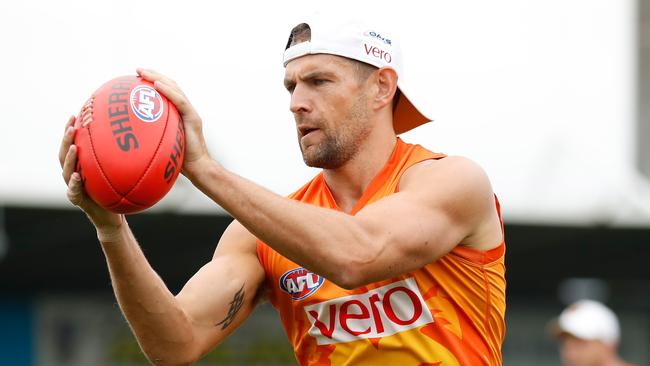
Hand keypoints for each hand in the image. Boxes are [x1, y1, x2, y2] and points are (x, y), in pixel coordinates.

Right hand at [59, 115, 122, 236]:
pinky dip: (73, 184)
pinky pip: (73, 191)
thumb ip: (124, 158)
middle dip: (67, 139)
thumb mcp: (122, 172)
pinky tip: (76, 176)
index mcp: (82, 164)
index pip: (73, 143)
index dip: (71, 129)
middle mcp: (74, 173)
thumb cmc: (117, 191)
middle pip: (64, 153)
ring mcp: (73, 186)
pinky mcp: (77, 199)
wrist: (113, 216)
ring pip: (65, 170)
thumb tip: (144, 137)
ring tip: (74, 147)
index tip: (76, 114)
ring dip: (69, 158)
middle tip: (73, 126)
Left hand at [136, 69, 212, 179]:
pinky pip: (180, 101)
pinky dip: (168, 91)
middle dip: (154, 75)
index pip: (167, 92)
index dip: (154, 82)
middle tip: (138, 70)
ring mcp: (190, 113)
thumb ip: (150, 136)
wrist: (198, 167)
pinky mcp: (194, 118)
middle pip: (170, 85)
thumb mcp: (161, 145)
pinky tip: (157, 85)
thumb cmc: (179, 161)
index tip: (137, 77)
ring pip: (175, 89)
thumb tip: (126, 137)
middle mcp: (185, 109)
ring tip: (144, 73)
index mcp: (178, 113)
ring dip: (158, 78)